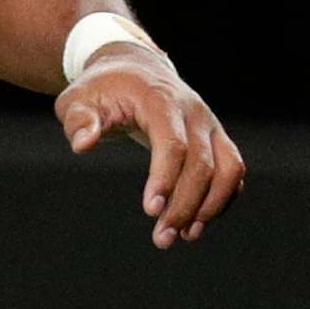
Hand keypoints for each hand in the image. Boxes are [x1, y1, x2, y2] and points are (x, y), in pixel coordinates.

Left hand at [55, 43, 243, 247]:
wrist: (133, 69)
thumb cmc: (101, 88)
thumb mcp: (77, 98)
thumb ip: (78, 120)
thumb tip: (83, 144)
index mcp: (161, 101)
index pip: (173, 144)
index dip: (165, 179)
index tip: (151, 210)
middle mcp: (195, 113)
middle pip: (203, 163)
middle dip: (185, 204)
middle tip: (162, 238)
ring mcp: (210, 126)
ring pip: (229, 169)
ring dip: (211, 206)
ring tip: (184, 236)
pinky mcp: (216, 140)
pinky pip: (232, 172)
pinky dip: (221, 199)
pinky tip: (196, 224)